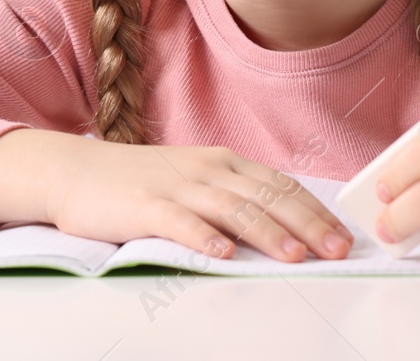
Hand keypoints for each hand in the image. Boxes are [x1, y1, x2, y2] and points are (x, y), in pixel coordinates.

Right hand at [0, 129, 354, 262]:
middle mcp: (207, 169)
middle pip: (266, 197)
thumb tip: (287, 224)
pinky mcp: (145, 206)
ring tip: (294, 255)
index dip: (315, 211)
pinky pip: (180, 222)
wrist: (76, 171)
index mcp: (224, 162)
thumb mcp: (196, 179)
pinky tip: (224, 255)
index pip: (281, 185)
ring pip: (232, 209)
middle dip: (306, 225)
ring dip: (267, 232)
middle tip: (335, 250)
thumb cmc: (140, 183)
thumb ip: (235, 196)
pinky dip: (204, 238)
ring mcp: (176, 186)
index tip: (343, 236)